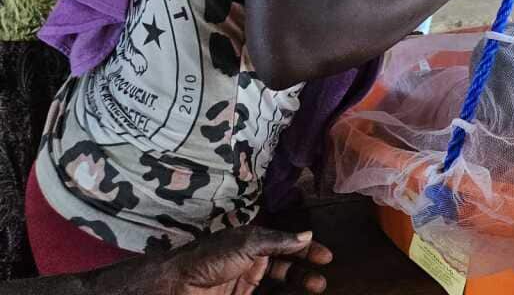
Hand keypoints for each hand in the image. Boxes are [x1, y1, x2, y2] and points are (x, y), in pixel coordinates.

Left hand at [157, 227, 332, 294]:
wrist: (177, 286)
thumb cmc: (209, 258)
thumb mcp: (246, 243)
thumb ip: (278, 241)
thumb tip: (307, 235)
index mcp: (253, 242)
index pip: (286, 243)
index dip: (306, 249)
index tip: (326, 257)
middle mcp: (252, 261)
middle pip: (286, 266)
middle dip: (305, 272)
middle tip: (321, 281)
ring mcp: (246, 283)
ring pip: (279, 285)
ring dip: (297, 287)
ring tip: (315, 289)